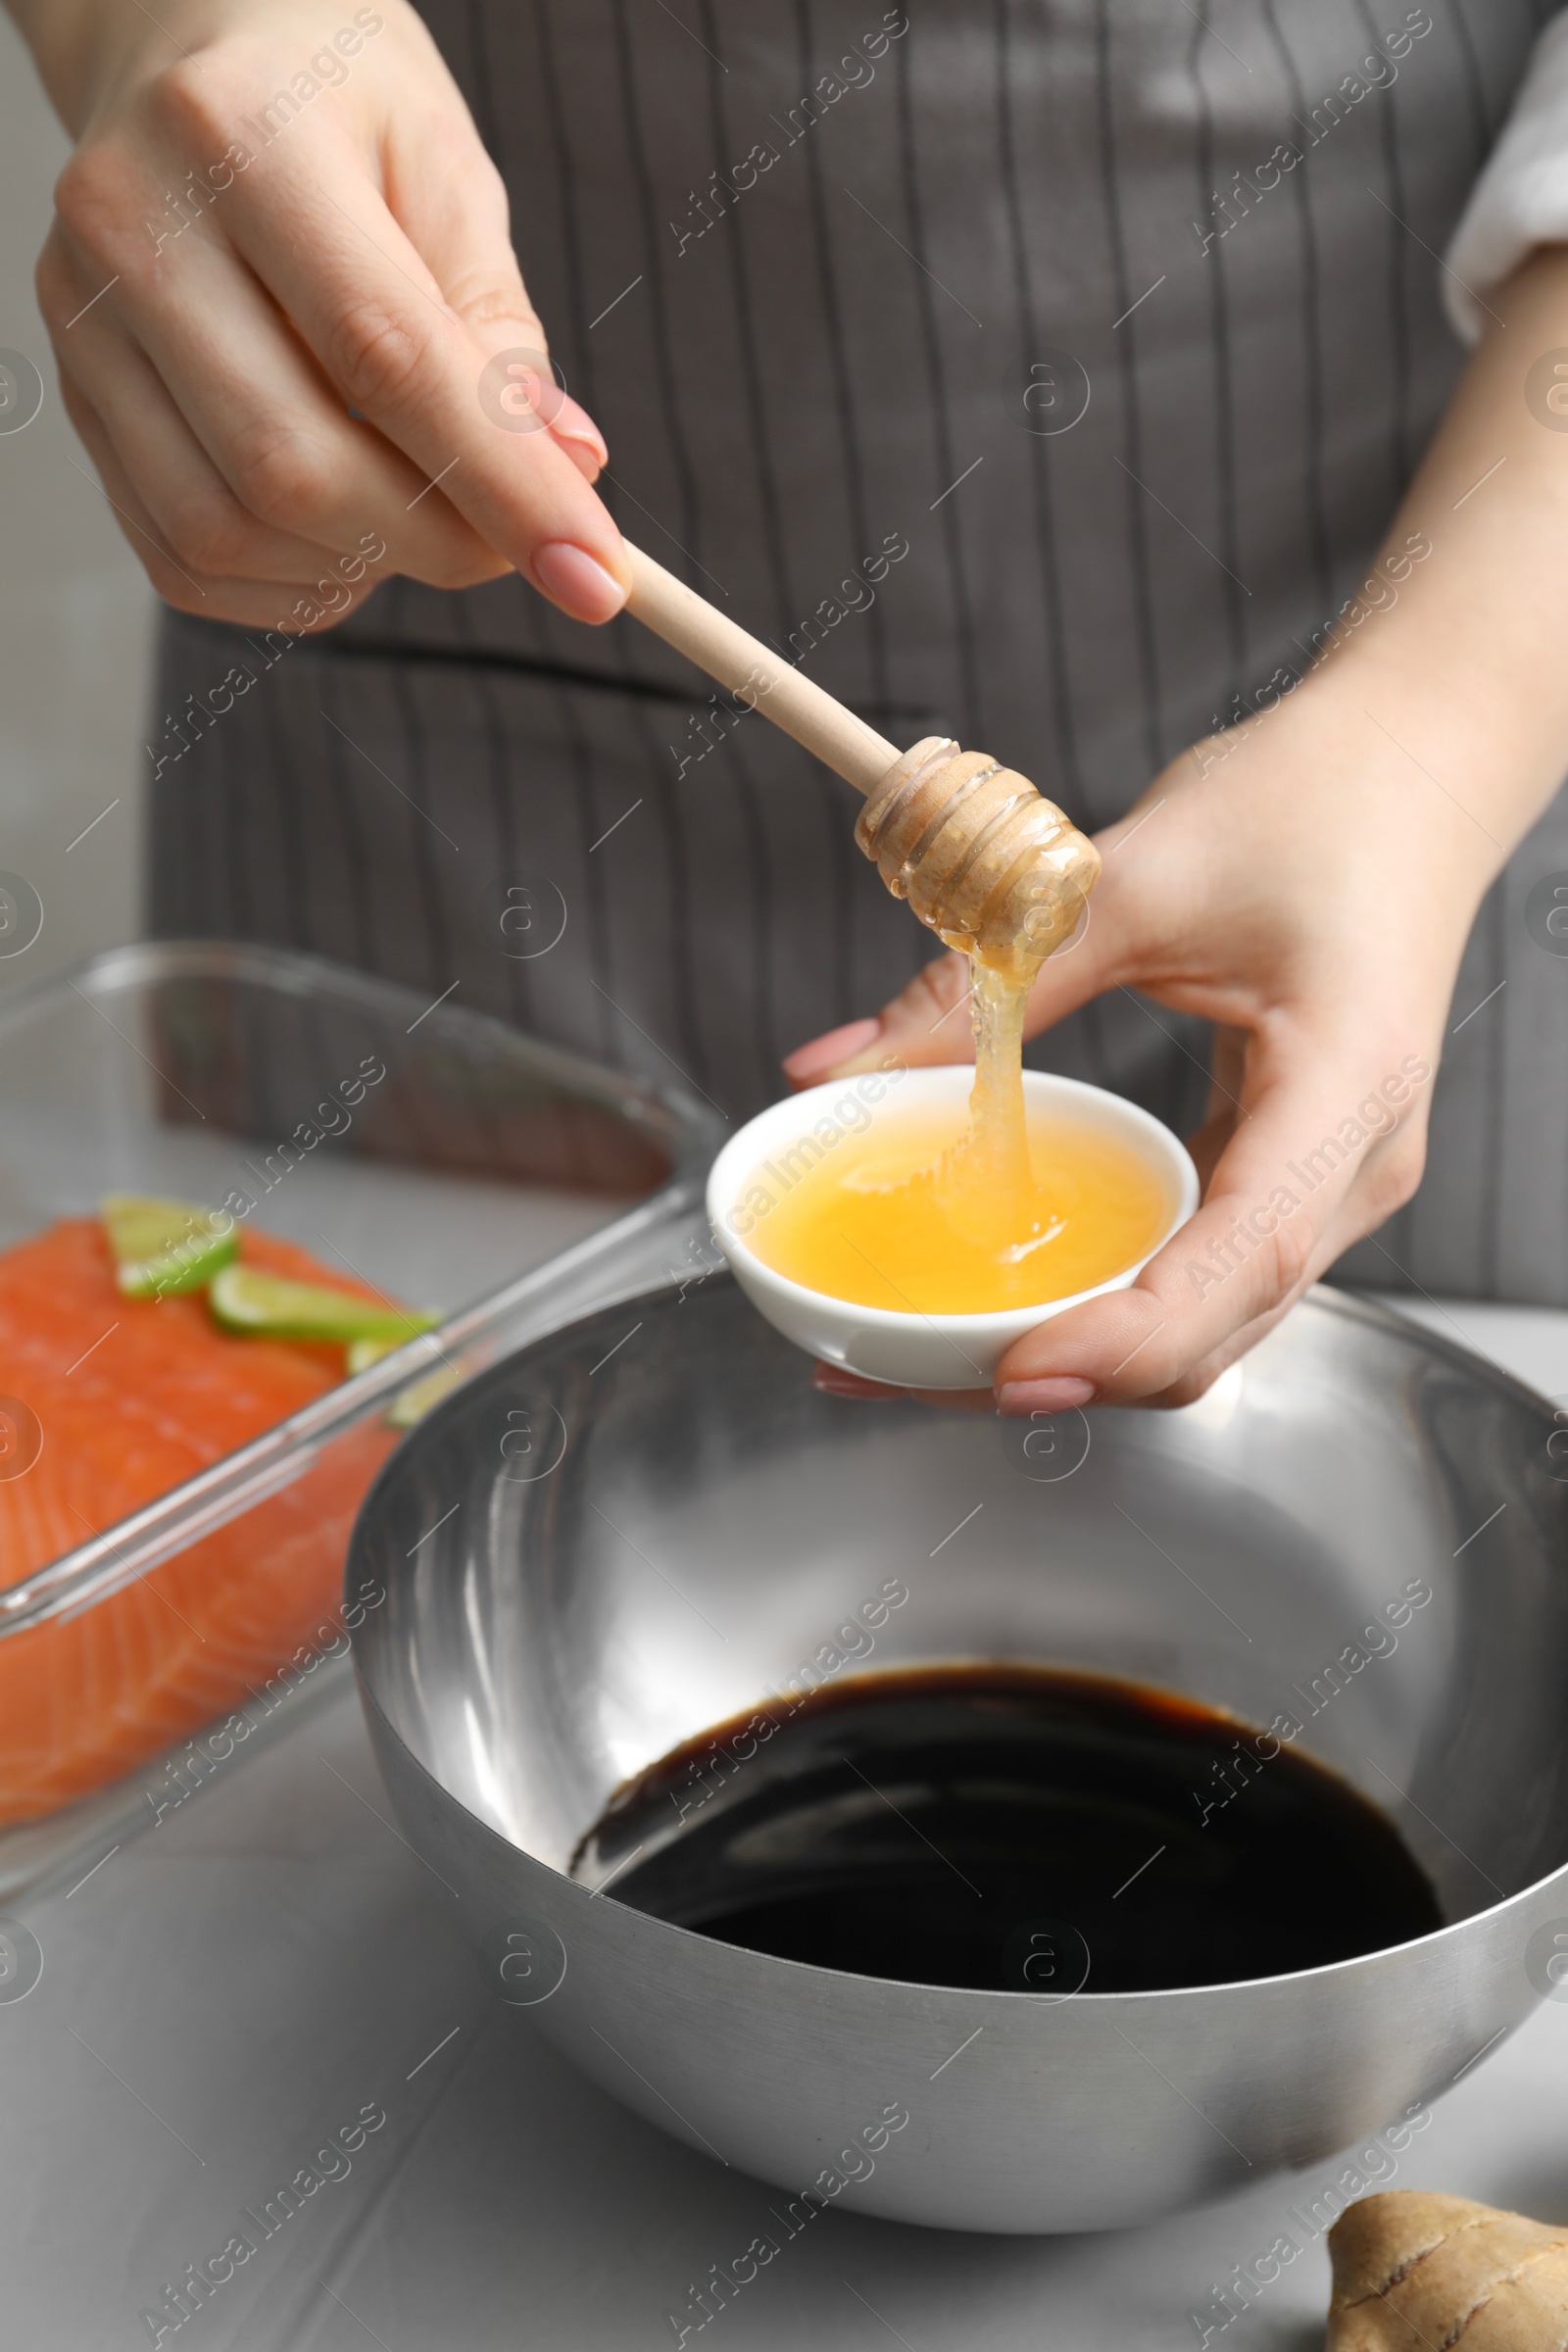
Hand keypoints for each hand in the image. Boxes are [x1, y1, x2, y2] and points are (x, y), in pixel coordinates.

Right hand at [21, 0, 625, 629]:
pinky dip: (290, 582)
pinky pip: (183, 557)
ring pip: (229, 530)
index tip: (592, 573)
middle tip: (511, 544)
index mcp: (244, 140)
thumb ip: (501, 333)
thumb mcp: (448, 177)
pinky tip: (345, 534)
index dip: (502, 487)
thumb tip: (567, 472)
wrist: (192, 55)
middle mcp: (135, 229)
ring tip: (423, 515)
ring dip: (361, 567)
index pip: (388, 356)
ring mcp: (85, 320)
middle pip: (293, 468)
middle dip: (435, 544)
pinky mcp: (77, 396)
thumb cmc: (336, 112)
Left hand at [786, 241, 1567, 1411]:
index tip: (1012, 1371)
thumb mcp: (1131, 879)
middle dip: (1070, 1372)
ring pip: (1209, 1323)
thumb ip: (986, 982)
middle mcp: (1355, 1165)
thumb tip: (837, 1068)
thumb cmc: (1314, 802)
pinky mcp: (1296, 1174)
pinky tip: (1014, 1296)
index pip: (1243, 1259)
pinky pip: (1204, 1273)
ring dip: (1081, 1354)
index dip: (1125, 1339)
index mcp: (1344, 1087)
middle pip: (1216, 1327)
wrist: (1413, 769)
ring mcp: (1334, 1182)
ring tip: (933, 1354)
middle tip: (908, 1371)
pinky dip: (1109, 1304)